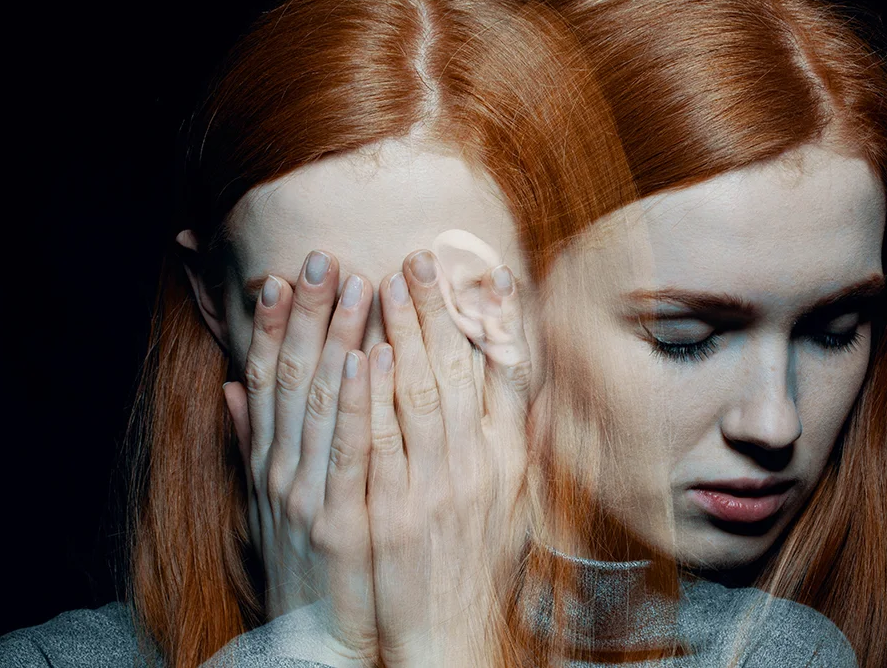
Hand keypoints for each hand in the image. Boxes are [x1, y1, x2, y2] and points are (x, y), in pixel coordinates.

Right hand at [223, 250, 378, 665]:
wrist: (324, 637)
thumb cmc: (310, 564)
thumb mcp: (270, 503)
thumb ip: (253, 442)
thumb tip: (231, 386)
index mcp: (269, 463)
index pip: (266, 380)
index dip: (274, 326)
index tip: (285, 277)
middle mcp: (281, 471)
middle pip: (293, 376)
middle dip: (309, 314)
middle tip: (325, 258)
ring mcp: (308, 493)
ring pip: (324, 400)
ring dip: (341, 338)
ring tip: (360, 284)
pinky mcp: (341, 519)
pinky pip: (353, 448)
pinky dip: (362, 400)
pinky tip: (375, 356)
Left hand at [368, 250, 531, 667]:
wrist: (449, 635)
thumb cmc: (476, 565)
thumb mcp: (513, 502)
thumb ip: (518, 441)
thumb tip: (522, 387)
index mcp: (507, 458)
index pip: (505, 374)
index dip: (493, 319)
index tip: (485, 270)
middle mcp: (479, 466)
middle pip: (459, 370)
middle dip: (437, 309)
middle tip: (419, 257)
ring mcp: (435, 488)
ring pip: (420, 393)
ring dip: (403, 334)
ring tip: (384, 282)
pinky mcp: (392, 512)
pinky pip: (381, 442)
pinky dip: (374, 395)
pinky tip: (364, 354)